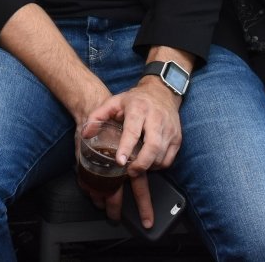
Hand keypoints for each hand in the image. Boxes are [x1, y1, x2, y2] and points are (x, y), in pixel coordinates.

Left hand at [82, 83, 181, 224]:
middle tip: (129, 172)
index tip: (120, 161)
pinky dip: (158, 166)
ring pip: (161, 156)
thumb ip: (97, 116)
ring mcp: (170, 129)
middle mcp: (156, 119)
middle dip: (141, 163)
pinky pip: (169, 159)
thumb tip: (86, 134)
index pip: (133, 130)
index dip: (126, 147)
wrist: (162, 92)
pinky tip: (148, 163)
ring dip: (148, 166)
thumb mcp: (114, 102)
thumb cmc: (135, 100)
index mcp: (138, 109)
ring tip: (137, 166)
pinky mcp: (178, 138)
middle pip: (152, 146)